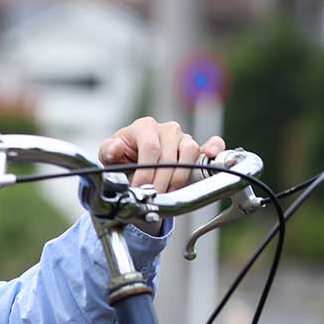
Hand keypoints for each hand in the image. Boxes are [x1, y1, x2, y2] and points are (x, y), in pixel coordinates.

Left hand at [99, 117, 225, 192]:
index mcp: (145, 126)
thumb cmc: (121, 158)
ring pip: (189, 154)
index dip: (146, 172)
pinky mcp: (197, 147)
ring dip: (178, 177)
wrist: (133, 162)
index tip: (139, 189)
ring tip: (167, 190)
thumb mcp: (108, 156)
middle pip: (169, 157)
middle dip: (160, 182)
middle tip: (152, 196)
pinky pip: (213, 144)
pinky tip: (209, 156)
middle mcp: (167, 129)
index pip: (151, 149)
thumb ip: (109, 151)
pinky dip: (215, 150)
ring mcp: (183, 137)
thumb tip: (115, 147)